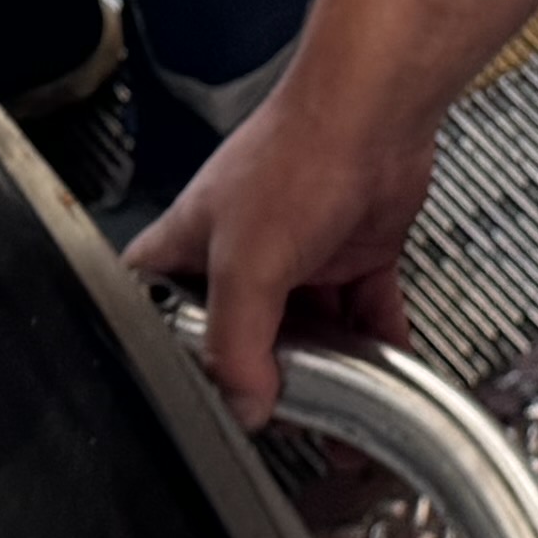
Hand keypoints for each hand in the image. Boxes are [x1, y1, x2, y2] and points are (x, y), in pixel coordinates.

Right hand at [127, 61, 445, 422]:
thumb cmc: (297, 152)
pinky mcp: (353, 255)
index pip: (153, 302)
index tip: (180, 394)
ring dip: (327, 375)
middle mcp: (242, 253)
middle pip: (240, 333)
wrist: (376, 112)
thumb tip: (244, 407)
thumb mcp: (246, 261)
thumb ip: (238, 341)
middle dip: (260, 378)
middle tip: (277, 425)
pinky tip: (385, 382)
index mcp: (192, 245)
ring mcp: (300, 256)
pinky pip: (363, 316)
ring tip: (339, 424)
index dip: (157, 346)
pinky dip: (376, 348)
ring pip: (307, 332)